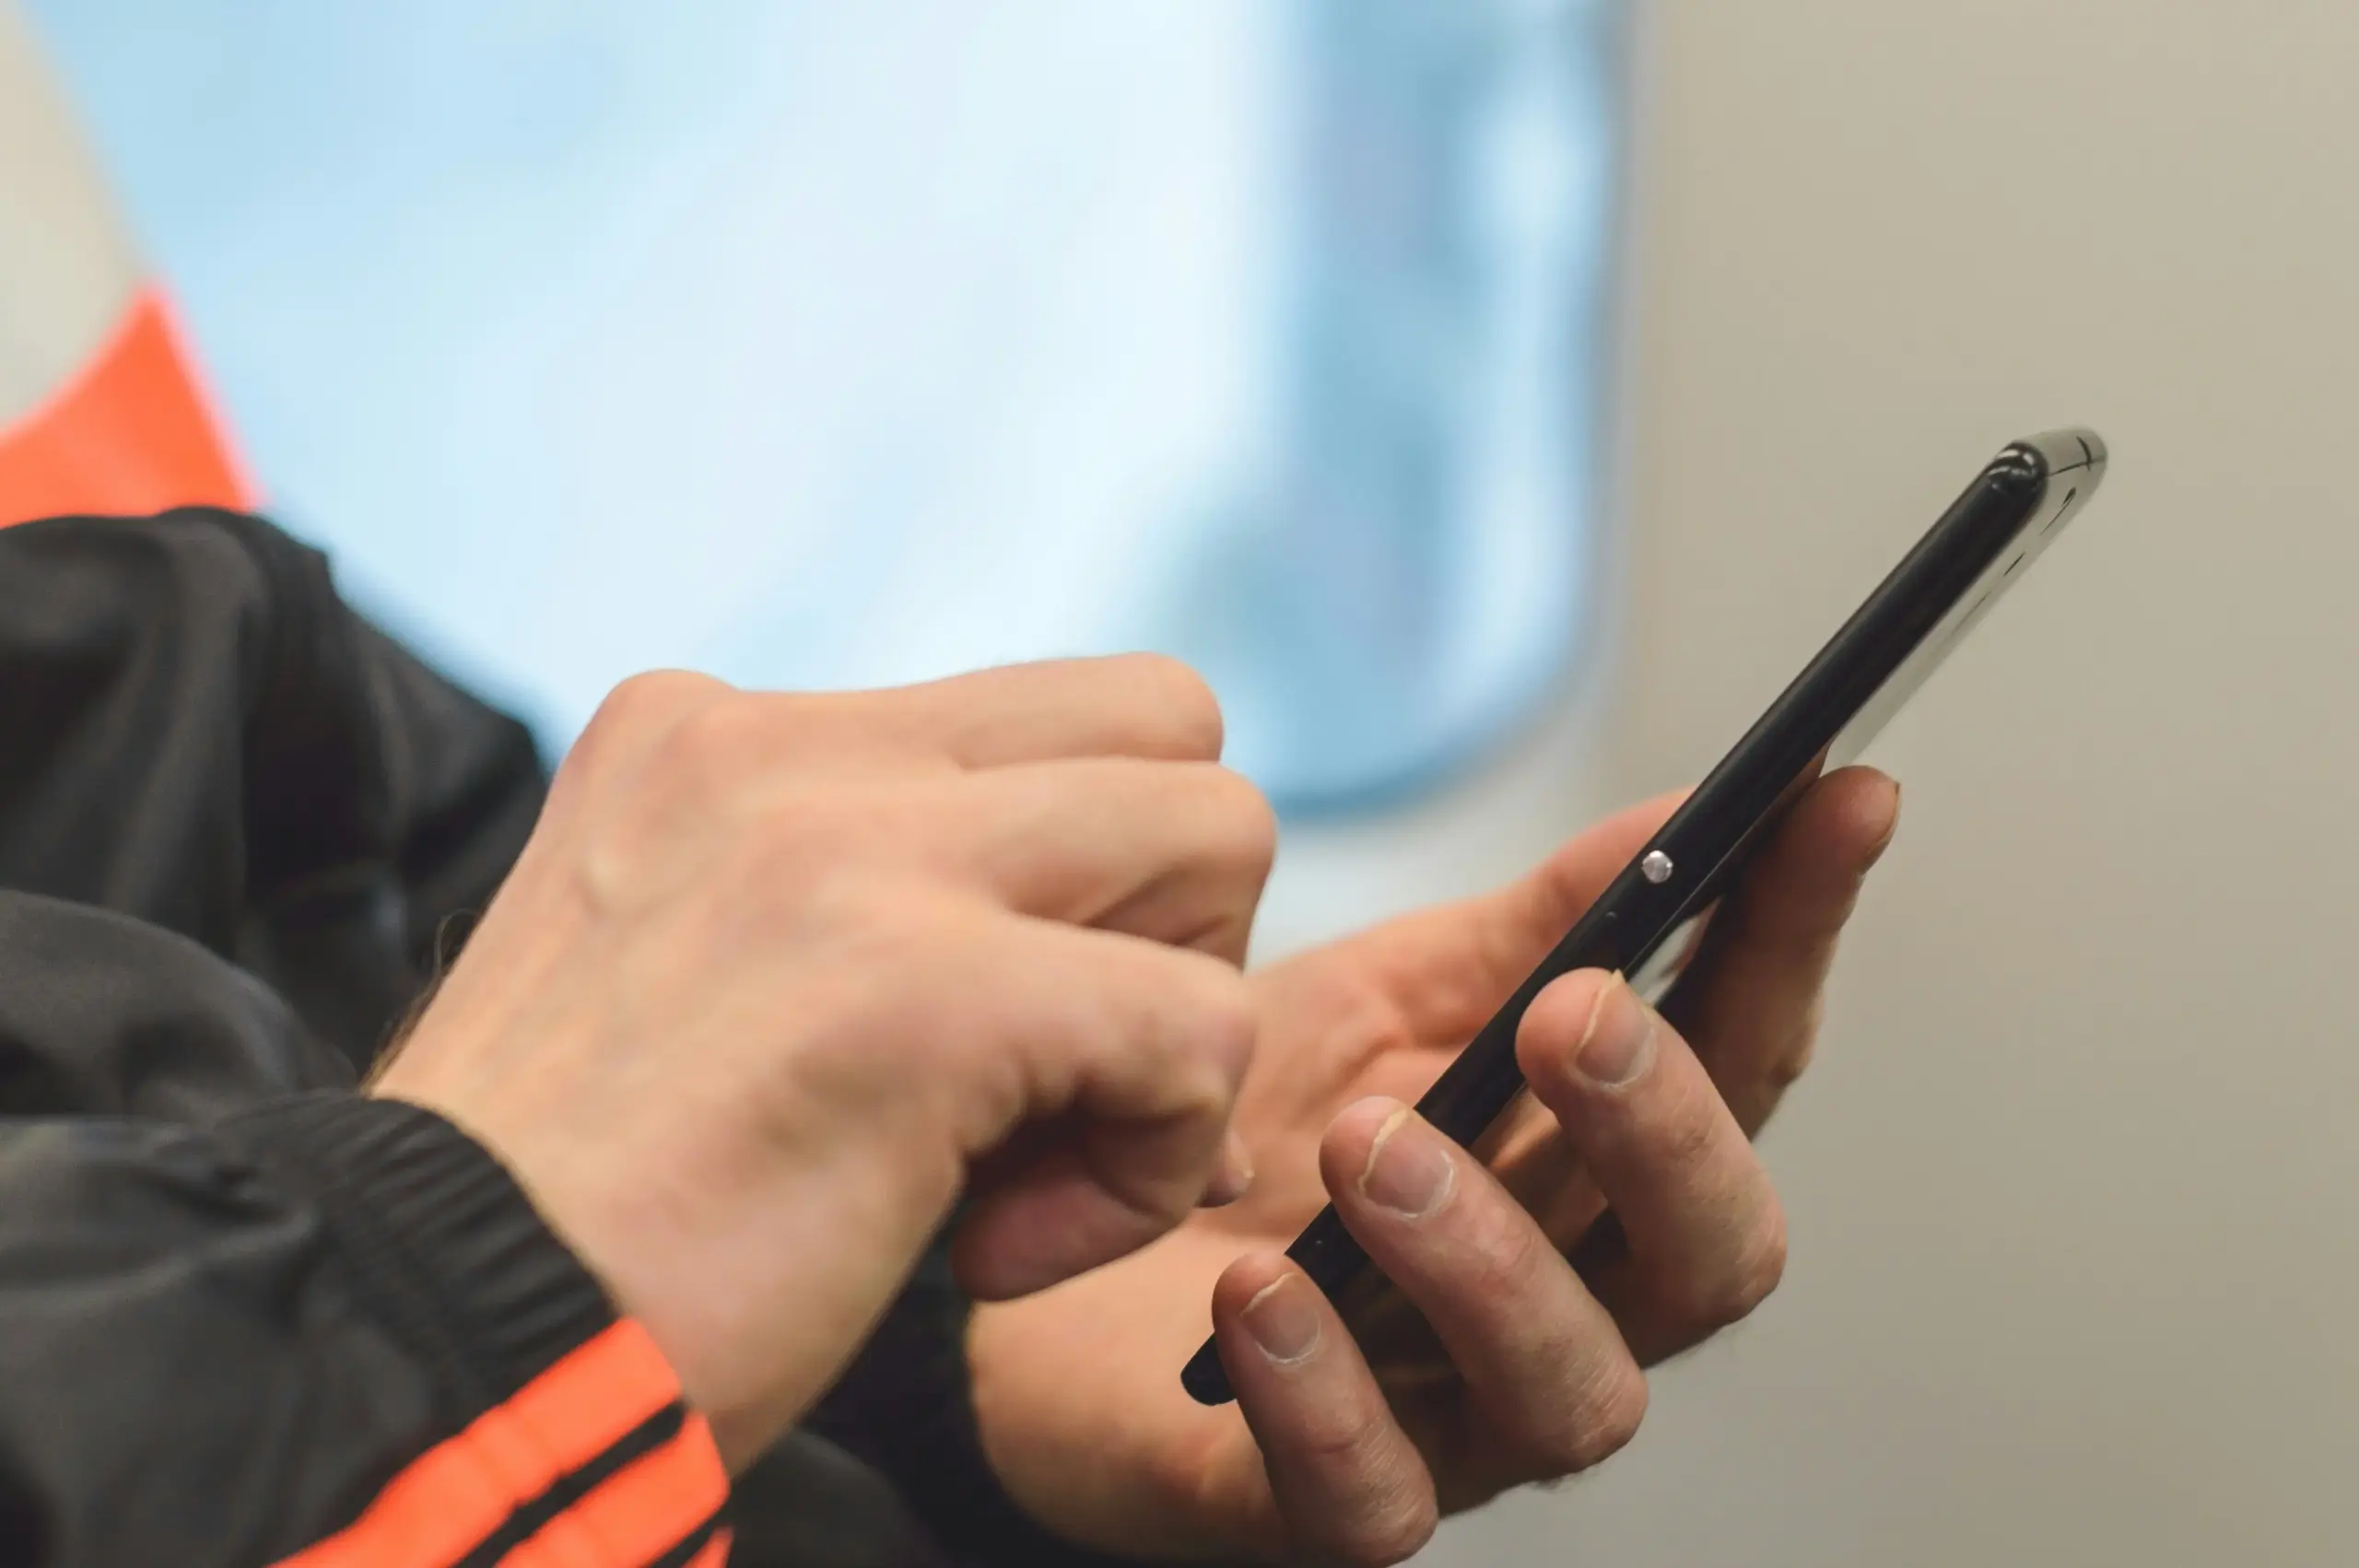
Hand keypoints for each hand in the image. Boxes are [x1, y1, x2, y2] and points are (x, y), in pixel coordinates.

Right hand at [373, 656, 1276, 1467]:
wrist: (415, 1350)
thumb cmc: (577, 1220)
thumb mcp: (689, 982)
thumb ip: (863, 907)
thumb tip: (1124, 968)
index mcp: (722, 733)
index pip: (1045, 718)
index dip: (1079, 888)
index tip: (979, 1047)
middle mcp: (785, 748)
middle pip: (1166, 726)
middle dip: (1167, 920)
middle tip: (1047, 1078)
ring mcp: (849, 849)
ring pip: (1222, 831)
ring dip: (1175, 1026)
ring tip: (1020, 1164)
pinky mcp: (919, 986)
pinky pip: (1201, 1029)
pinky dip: (1146, 1168)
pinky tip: (991, 1252)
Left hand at [968, 768, 1899, 1561]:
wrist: (1052, 1239)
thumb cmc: (1248, 1132)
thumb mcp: (1389, 999)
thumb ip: (1534, 925)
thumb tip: (1682, 807)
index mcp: (1594, 1165)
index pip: (1740, 1058)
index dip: (1794, 936)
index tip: (1834, 801)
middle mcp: (1564, 1300)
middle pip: (1711, 1255)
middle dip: (1666, 1130)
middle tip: (1574, 1017)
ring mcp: (1452, 1417)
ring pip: (1570, 1390)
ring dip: (1488, 1257)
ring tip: (1368, 1141)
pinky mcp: (1311, 1505)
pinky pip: (1367, 1497)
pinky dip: (1325, 1398)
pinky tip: (1257, 1296)